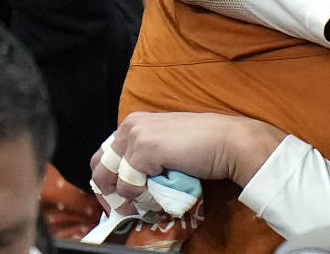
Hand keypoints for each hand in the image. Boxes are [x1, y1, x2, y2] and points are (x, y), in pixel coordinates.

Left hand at [89, 111, 285, 214]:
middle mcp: (131, 125)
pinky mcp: (144, 150)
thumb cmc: (205, 144)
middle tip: (125, 207)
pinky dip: (141, 196)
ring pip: (112, 179)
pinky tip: (159, 192)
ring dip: (128, 196)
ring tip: (149, 201)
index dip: (108, 180)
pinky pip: (128, 185)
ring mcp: (136, 136)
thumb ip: (145, 156)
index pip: (105, 155)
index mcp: (135, 122)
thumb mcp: (167, 145)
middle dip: (108, 191)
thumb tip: (127, 183)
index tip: (118, 198)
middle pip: (100, 166)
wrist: (229, 141)